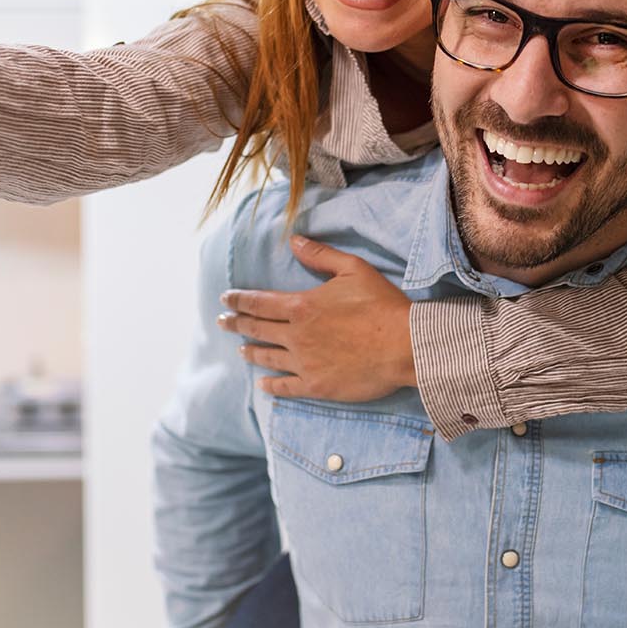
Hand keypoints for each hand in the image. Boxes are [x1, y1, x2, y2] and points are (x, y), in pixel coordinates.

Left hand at [218, 236, 415, 400]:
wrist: (404, 346)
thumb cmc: (381, 305)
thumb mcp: (353, 269)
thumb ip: (320, 256)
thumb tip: (294, 240)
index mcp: (301, 306)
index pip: (259, 302)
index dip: (238, 300)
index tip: (225, 300)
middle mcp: (296, 336)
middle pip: (257, 329)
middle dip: (236, 324)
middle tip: (222, 322)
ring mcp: (304, 363)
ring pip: (267, 357)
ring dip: (251, 352)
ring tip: (241, 350)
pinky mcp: (316, 386)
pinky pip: (286, 387)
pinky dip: (271, 385)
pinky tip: (263, 384)